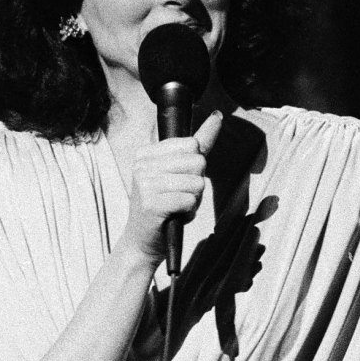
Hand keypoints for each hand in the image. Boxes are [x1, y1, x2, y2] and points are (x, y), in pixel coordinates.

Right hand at [120, 109, 223, 266]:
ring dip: (193, 200)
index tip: (176, 182)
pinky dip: (188, 212)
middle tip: (177, 197)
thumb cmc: (164, 208)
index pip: (192, 144)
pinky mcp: (151, 204)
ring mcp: (145, 184)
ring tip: (176, 208)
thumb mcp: (179, 173)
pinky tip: (174, 217)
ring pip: (197, 182)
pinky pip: (190, 200)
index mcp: (146, 153)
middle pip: (198, 161)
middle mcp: (142, 165)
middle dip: (196, 184)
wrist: (142, 243)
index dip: (194, 167)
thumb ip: (199, 145)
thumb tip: (217, 116)